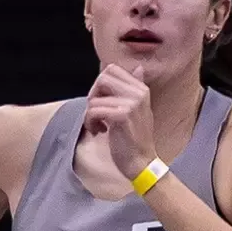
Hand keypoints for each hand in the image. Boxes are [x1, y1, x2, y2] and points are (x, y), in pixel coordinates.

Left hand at [84, 64, 156, 178]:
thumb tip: (138, 68)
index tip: (102, 102)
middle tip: (96, 113)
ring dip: (90, 114)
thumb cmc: (135, 139)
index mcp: (141, 89)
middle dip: (93, 95)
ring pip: (95, 98)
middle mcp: (138, 93)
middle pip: (102, 78)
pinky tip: (99, 131)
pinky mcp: (121, 116)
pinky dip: (90, 122)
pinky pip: (94, 110)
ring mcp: (131, 103)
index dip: (100, 85)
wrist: (141, 162)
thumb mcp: (138, 110)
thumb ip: (134, 89)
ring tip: (99, 126)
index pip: (112, 70)